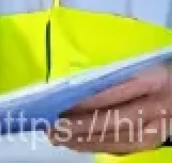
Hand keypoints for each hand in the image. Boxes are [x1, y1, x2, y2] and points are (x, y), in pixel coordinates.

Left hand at [51, 64, 171, 153]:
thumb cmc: (160, 72)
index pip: (112, 95)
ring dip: (87, 141)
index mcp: (149, 82)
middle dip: (81, 127)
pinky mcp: (156, 139)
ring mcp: (158, 127)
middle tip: (53, 128)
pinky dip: (101, 147)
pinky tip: (81, 145)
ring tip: (60, 139)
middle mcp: (155, 108)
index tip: (59, 106)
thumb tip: (78, 83)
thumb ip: (115, 74)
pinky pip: (127, 147)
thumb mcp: (140, 65)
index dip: (85, 104)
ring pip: (119, 139)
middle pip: (114, 121)